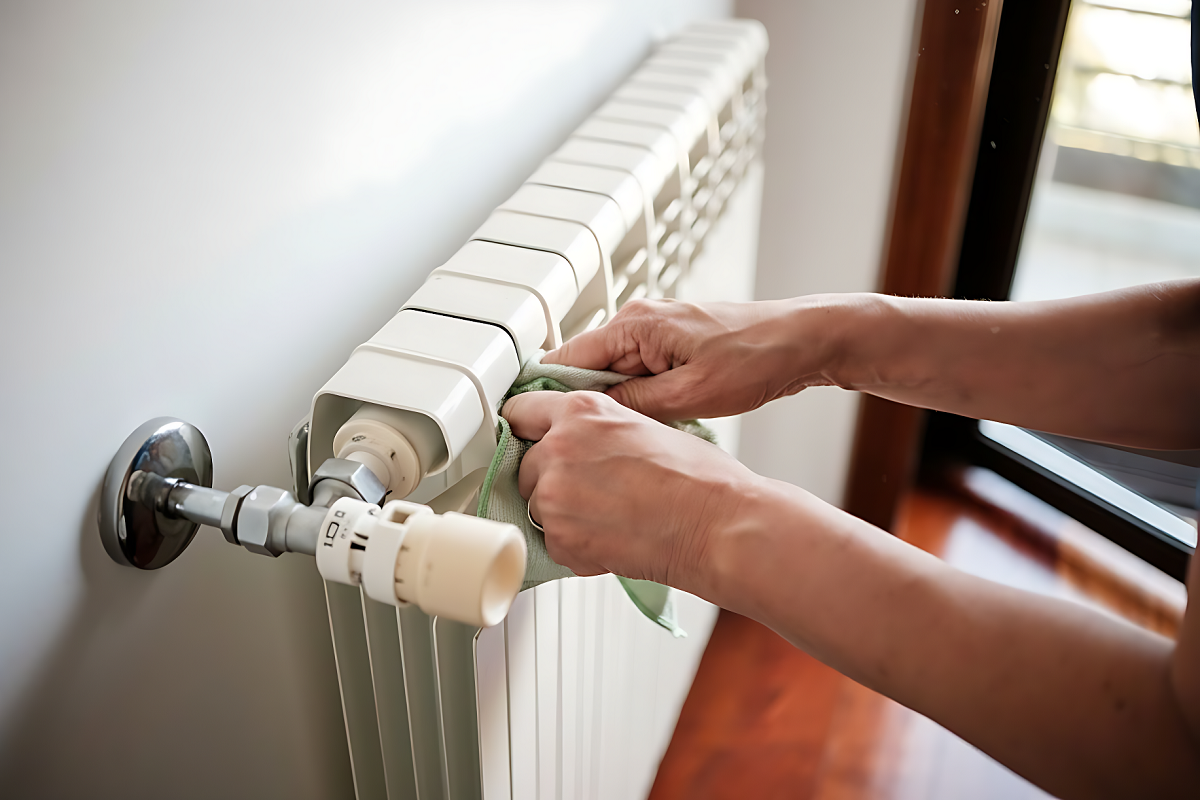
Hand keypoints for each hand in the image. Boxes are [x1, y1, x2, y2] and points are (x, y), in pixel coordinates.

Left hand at [500, 389, 759, 587]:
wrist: (716, 525)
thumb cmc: (699, 478)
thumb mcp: (645, 425)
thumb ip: (601, 427)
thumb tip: (587, 437)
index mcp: (581, 411)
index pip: (522, 412)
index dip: (530, 429)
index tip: (530, 438)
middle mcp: (559, 447)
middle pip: (529, 463)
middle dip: (553, 477)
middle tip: (596, 489)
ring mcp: (554, 495)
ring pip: (538, 505)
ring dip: (564, 513)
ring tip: (611, 516)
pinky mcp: (560, 538)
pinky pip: (552, 542)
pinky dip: (576, 546)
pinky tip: (612, 538)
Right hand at [543, 296, 845, 420]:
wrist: (803, 341)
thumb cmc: (758, 357)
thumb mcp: (691, 394)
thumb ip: (635, 404)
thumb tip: (593, 416)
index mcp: (635, 324)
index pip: (566, 359)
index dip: (546, 396)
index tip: (533, 428)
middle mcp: (638, 322)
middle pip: (585, 370)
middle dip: (580, 407)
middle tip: (573, 446)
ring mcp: (654, 334)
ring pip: (610, 377)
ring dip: (610, 407)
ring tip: (609, 443)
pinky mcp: (670, 348)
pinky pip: (635, 377)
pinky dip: (633, 402)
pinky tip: (642, 429)